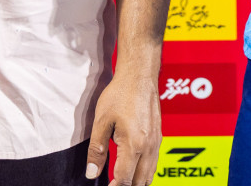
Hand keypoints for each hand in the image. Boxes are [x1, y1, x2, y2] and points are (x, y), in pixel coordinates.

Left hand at [86, 66, 160, 185]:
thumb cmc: (120, 94)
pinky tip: (134, 169)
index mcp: (134, 145)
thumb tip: (91, 173)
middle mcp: (149, 147)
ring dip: (137, 182)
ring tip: (122, 181)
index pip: (125, 179)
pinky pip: (154, 163)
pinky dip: (145, 172)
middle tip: (112, 185)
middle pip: (140, 182)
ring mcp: (156, 142)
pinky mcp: (159, 137)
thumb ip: (96, 150)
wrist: (139, 76)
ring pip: (150, 175)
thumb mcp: (101, 122)